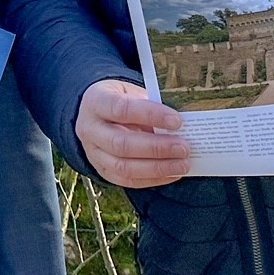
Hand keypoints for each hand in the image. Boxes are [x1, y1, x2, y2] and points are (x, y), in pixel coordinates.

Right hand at [75, 79, 190, 188]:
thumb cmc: (120, 101)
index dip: (150, 115)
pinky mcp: (102, 170)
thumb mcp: (131, 94)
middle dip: (156, 148)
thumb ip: (150, 106)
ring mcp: (93, 153)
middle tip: (183, 148)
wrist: (95, 114)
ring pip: (123, 167)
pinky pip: (127, 180)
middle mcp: (90, 129)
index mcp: (96, 101)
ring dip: (157, 168)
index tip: (177, 121)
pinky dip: (153, 179)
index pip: (122, 109)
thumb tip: (180, 126)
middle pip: (121, 144)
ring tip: (182, 164)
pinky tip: (172, 174)